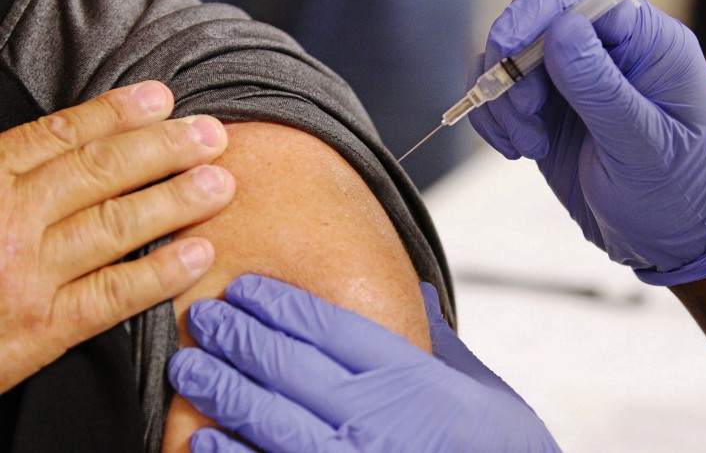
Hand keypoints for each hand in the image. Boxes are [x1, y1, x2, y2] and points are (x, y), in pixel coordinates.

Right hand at [0, 81, 234, 392]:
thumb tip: (61, 141)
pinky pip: (113, 295)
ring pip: (116, 226)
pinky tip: (200, 253)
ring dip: (175, 200)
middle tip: (212, 135)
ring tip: (220, 183)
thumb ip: (7, 172)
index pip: (58, 136)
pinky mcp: (43, 330)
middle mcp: (7, 221)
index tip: (161, 98)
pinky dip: (161, 273)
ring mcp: (27, 276)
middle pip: (100, 172)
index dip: (116, 114)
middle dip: (163, 149)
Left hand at [169, 275, 559, 452]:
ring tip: (188, 366)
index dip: (276, 303)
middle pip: (285, 363)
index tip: (245, 288)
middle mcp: (372, 413)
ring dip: (220, 388)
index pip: (325, 326)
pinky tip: (202, 439)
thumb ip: (434, 340)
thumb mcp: (472, 382)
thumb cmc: (496, 442)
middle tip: (203, 317)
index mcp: (404, 374)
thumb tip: (413, 292)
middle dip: (235, 336)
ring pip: (267, 415)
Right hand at [469, 0, 705, 283]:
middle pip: (534, 17)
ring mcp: (570, 81)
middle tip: (524, 111)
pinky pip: (498, 96)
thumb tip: (560, 30)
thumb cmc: (673, 194)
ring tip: (529, 147)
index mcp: (645, 44)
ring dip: (502, 103)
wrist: (665, 240)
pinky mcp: (545, 111)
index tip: (508, 52)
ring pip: (507, 59)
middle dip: (512, 62)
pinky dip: (492, 120)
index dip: (536, 13)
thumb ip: (600, 87)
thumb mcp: (642, 145)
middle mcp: (605, 53)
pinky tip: (517, 152)